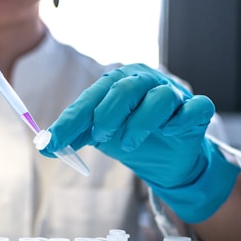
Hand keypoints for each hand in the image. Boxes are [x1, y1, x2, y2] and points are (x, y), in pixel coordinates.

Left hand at [40, 64, 239, 222]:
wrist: (167, 158)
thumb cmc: (132, 136)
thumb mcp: (99, 136)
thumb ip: (74, 135)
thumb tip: (44, 145)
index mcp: (119, 83)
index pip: (92, 97)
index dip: (71, 120)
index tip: (53, 141)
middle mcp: (146, 82)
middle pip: (126, 88)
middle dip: (108, 115)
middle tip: (101, 137)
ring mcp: (174, 94)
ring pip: (160, 98)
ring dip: (139, 124)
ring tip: (127, 144)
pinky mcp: (197, 110)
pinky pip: (195, 108)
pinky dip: (180, 120)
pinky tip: (169, 131)